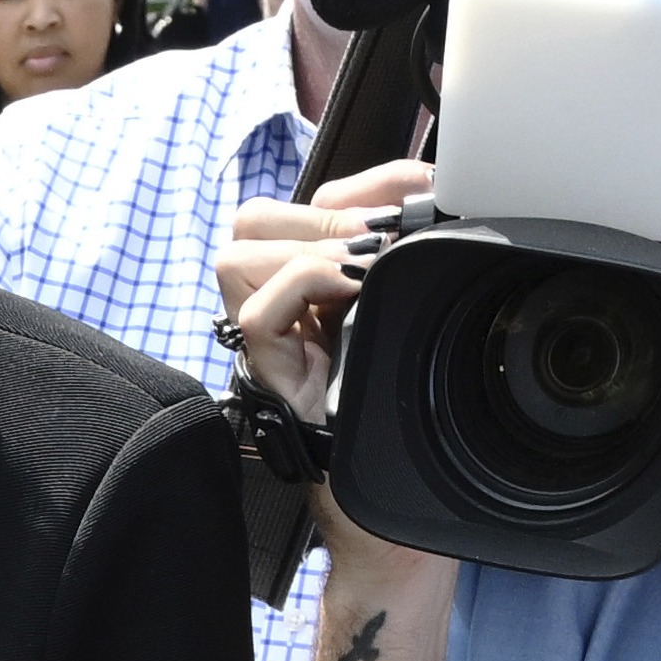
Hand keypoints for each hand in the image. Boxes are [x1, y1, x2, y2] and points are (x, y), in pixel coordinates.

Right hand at [219, 151, 431, 430]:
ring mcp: (271, 337)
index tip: (403, 212)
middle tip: (375, 244)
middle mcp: (285, 302)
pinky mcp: (269, 374)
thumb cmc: (417, 378)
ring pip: (237, 258)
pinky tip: (349, 296)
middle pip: (254, 222)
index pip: (301, 207)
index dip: (345, 197)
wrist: (416, 468)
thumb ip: (411, 221)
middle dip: (319, 219)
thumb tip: (401, 192)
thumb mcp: (422, 279)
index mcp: (317, 277)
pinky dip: (300, 287)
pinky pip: (255, 312)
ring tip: (360, 275)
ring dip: (307, 253)